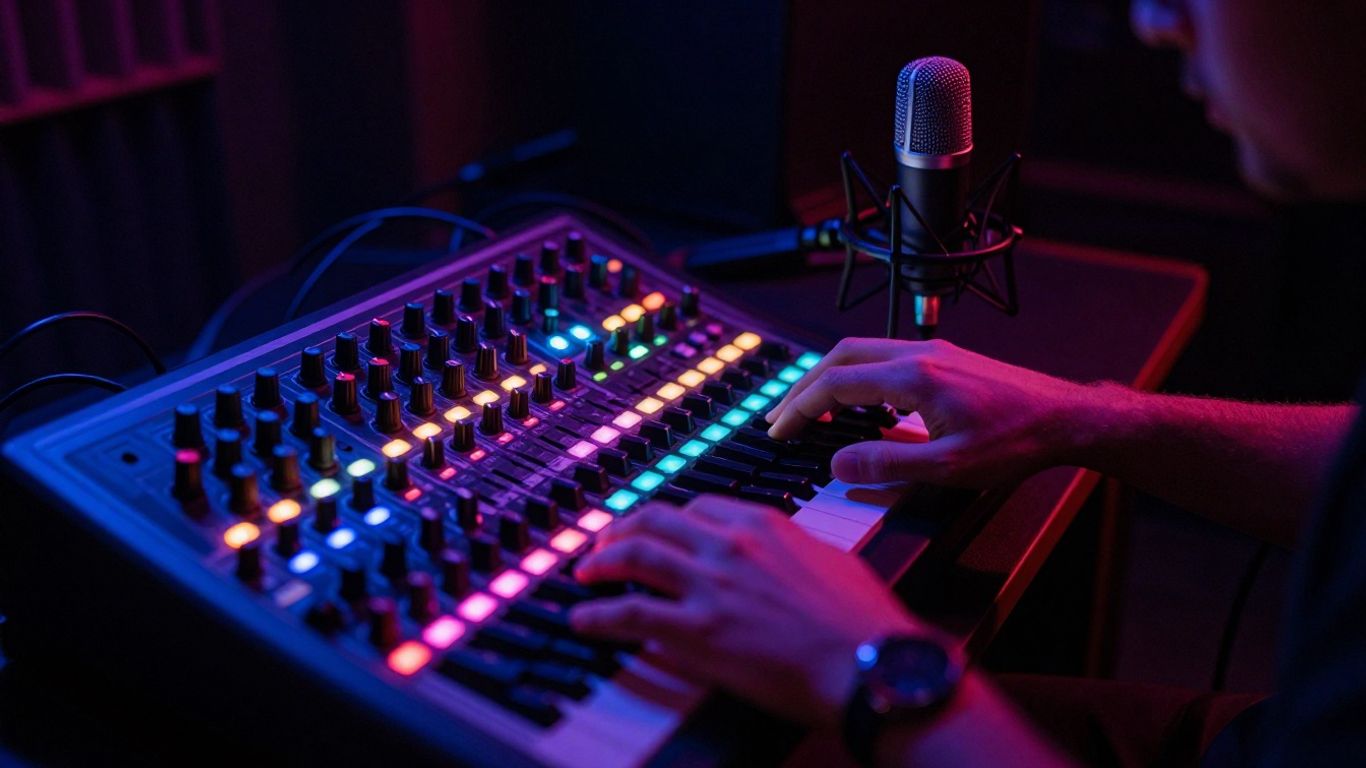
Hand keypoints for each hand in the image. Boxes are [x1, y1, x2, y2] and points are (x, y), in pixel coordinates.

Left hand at [569, 497, 919, 726]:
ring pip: (633, 555)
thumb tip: (781, 554)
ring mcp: (711, 585)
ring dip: (601, 562)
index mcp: (763, 524)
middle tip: (605, 544)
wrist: (869, 663)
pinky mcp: (698, 631)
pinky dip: (598, 615)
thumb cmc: (861, 621)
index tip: (655, 529)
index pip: (696, 507)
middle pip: (654, 519)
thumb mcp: (830, 559)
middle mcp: (730, 544)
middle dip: (621, 529)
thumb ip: (793, 549)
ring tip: (586, 572)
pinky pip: (630, 614)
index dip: (666, 519)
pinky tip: (583, 620)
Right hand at [765, 338, 1093, 486]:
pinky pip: (884, 356)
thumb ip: (890, 466)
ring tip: (811, 408)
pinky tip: (860, 401)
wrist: (1066, 417)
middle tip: (781, 416)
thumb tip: (839, 465)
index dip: (799, 408)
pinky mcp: (944, 358)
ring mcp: (933, 352)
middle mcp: (918, 354)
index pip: (835, 384)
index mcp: (913, 377)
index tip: (779, 431)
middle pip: (840, 357)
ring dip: (829, 377)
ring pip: (861, 352)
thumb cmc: (1017, 439)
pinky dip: (856, 374)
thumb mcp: (951, 467)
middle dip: (803, 386)